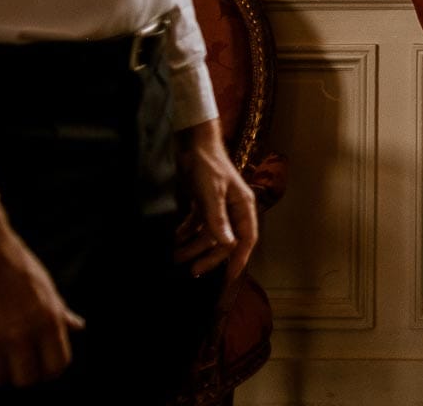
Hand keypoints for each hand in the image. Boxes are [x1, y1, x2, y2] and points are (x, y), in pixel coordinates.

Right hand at [0, 203, 83, 387]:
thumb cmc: (11, 262)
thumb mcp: (44, 285)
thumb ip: (59, 311)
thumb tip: (78, 326)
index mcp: (48, 319)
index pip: (56, 366)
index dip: (45, 370)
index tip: (34, 364)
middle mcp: (22, 333)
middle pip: (24, 381)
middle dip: (16, 373)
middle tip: (6, 360)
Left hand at [173, 119, 257, 279]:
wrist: (193, 143)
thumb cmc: (207, 166)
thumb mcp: (211, 194)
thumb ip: (218, 220)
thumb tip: (228, 246)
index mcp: (243, 206)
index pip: (246, 239)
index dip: (239, 260)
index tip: (228, 279)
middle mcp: (234, 208)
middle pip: (226, 240)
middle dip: (210, 257)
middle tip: (192, 271)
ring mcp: (219, 205)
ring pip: (210, 234)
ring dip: (194, 246)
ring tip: (176, 256)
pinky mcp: (205, 201)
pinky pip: (199, 224)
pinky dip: (188, 232)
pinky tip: (175, 239)